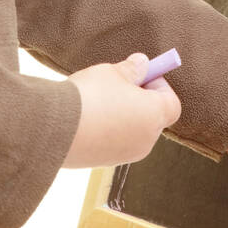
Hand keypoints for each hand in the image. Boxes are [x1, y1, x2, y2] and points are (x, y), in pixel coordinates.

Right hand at [62, 53, 181, 167]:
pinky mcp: (104, 163)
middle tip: (116, 84)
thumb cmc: (91, 97)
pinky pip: (114, 142)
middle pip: (152, 118)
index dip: (159, 86)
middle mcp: (146, 141)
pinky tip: (86, 117)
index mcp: (154, 117)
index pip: (172, 103)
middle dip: (138, 99)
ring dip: (121, 115)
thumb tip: (143, 64)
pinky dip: (107, 129)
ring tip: (96, 100)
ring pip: (132, 131)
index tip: (140, 74)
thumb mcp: (113, 72)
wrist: (55, 130)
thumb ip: (132, 69)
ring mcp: (125, 155)